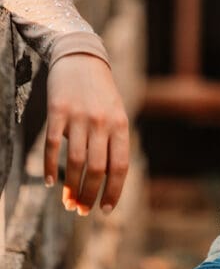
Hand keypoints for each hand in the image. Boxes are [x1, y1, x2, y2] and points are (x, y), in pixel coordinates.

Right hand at [45, 53, 128, 216]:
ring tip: (68, 202)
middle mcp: (102, 121)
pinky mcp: (58, 111)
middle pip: (97, 169)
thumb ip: (114, 141)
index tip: (104, 210)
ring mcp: (79, 116)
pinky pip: (53, 145)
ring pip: (76, 162)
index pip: (120, 166)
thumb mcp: (116, 112)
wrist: (81, 57)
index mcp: (120, 123)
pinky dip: (51, 167)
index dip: (113, 192)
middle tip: (81, 210)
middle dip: (89, 195)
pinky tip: (49, 182)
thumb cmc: (100, 91)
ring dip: (71, 188)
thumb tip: (108, 179)